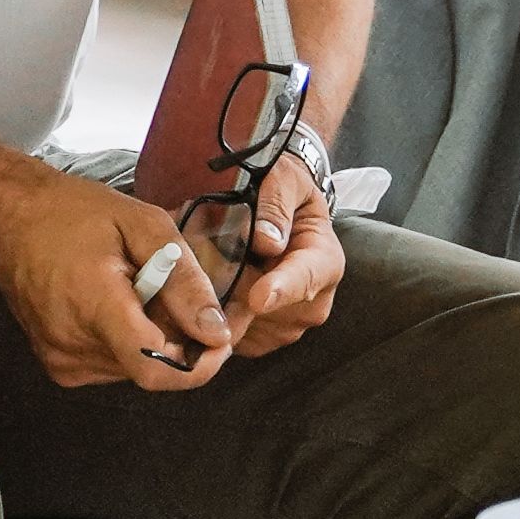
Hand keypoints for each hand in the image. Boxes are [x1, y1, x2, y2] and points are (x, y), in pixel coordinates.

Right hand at [0, 156, 238, 395]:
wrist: (7, 220)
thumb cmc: (72, 212)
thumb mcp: (142, 225)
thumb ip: (184, 280)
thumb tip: (218, 331)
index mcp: (94, 306)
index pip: (157, 369)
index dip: (201, 364)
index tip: (220, 337)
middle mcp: (74, 346)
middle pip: (154, 367)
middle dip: (182, 337)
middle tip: (181, 291)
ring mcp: (63, 360)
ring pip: (138, 367)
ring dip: (155, 335)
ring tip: (141, 289)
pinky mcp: (60, 366)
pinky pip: (117, 364)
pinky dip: (131, 339)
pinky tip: (120, 302)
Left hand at [218, 138, 350, 358]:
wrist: (285, 214)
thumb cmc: (285, 193)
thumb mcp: (284, 179)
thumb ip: (276, 203)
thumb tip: (268, 240)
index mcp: (324, 262)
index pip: (305, 279)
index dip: (280, 290)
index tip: (258, 297)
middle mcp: (312, 302)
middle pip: (265, 309)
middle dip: (229, 291)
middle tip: (195, 260)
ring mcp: (287, 326)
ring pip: (244, 324)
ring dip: (216, 303)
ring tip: (199, 267)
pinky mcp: (261, 339)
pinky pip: (232, 336)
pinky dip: (212, 317)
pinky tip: (201, 290)